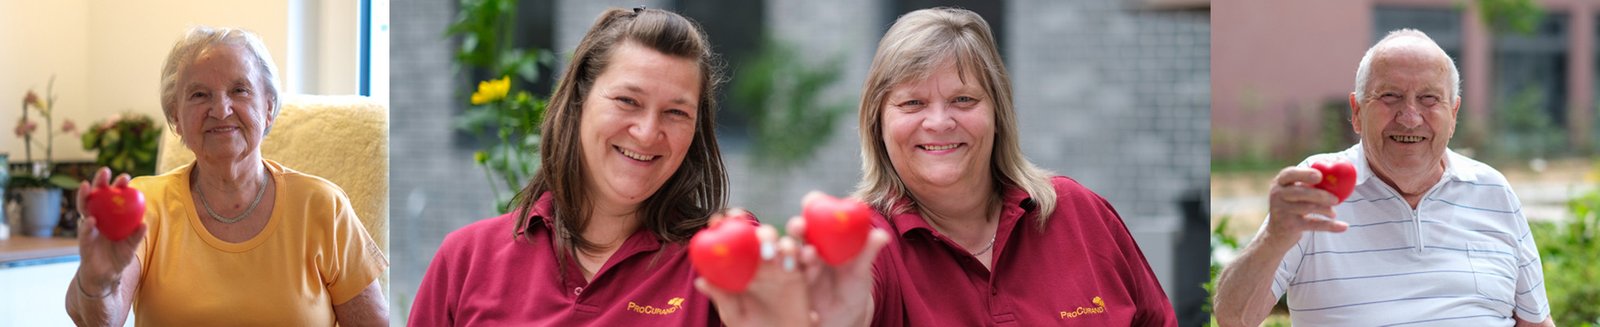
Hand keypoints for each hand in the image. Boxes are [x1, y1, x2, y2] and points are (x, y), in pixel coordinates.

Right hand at [74, 168, 146, 294]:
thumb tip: (145, 223)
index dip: (117, 186)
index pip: (112, 197)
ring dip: (85, 196)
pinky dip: (87, 226)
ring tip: (88, 185)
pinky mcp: (83, 242)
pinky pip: (84, 232)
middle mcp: (97, 219)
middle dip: (99, 182)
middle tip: (104, 170)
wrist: (105, 276)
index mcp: (110, 217)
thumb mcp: (131, 246)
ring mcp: (88, 229)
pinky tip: (91, 219)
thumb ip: (137, 235)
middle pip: (96, 196)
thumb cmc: (118, 256)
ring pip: (84, 209)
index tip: (125, 177)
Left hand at [697, 209, 809, 326]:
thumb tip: (700, 281)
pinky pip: (802, 258)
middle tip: (755, 238)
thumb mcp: (734, 314)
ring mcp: (781, 266)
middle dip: (758, 231)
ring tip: (770, 254)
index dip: (727, 225)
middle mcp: (761, 262)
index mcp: (741, 267)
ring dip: (778, 242)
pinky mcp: (799, 273)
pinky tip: (791, 263)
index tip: (719, 220)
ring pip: (783, 243)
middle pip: (761, 236)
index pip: (733, 239)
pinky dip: (799, 254)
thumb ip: (721, 296)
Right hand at [787, 192, 890, 326]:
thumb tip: (883, 235)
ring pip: (790, 251)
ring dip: (794, 250)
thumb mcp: (861, 269)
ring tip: (809, 256)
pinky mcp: (791, 282)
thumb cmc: (854, 285)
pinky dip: (790, 271)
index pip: (816, 211)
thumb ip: (868, 252)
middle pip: (797, 228)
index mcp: (826, 234)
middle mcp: (808, 244)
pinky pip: (787, 274)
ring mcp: (798, 263)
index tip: (812, 201)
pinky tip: (801, 273)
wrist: (845, 314)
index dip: (812, 203)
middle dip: (796, 225)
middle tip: (801, 227)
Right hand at [1264, 166, 1347, 245]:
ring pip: (1308, 207)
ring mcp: (1282, 211)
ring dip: (1325, 210)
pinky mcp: (1289, 226)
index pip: (1289, 174)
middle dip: (1320, 195)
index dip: (1305, 174)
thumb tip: (1337, 170)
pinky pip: (1313, 224)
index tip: (1319, 176)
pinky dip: (1330, 226)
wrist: (1277, 233)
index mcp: (1280, 183)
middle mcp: (1278, 195)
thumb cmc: (1292, 206)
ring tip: (1333, 213)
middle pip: (1300, 192)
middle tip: (1336, 199)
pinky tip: (1344, 226)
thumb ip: (1309, 183)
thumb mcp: (1294, 192)